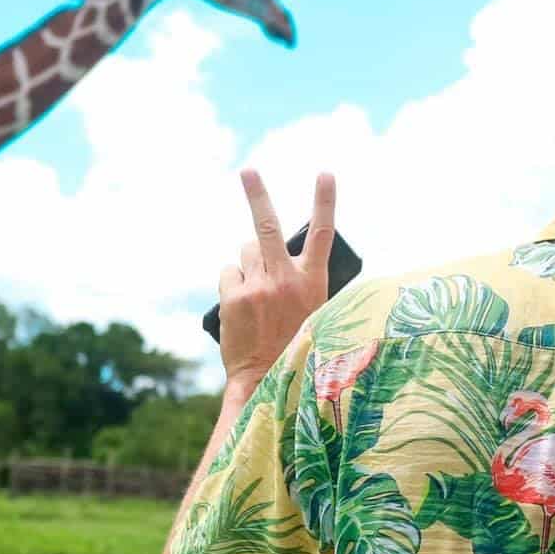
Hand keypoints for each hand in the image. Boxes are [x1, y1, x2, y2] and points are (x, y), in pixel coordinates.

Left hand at [217, 169, 336, 394]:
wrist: (267, 382)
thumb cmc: (295, 348)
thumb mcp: (313, 312)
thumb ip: (299, 280)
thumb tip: (277, 256)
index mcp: (313, 282)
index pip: (322, 234)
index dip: (325, 201)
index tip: (325, 173)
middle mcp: (285, 278)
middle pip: (267, 226)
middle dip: (257, 194)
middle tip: (248, 170)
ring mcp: (257, 286)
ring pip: (245, 252)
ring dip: (248, 262)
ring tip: (257, 293)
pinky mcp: (233, 296)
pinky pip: (229, 272)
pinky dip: (233, 282)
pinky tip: (240, 305)